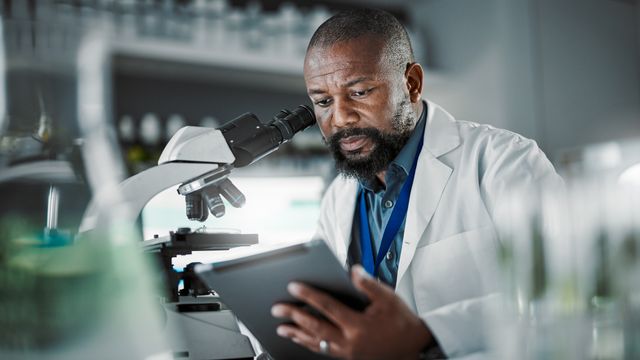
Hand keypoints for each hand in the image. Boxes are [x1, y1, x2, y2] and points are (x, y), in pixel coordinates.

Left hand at [271, 265, 432, 359]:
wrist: (415, 348)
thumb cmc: (401, 321)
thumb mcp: (388, 298)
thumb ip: (368, 284)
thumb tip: (352, 271)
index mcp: (358, 325)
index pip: (327, 307)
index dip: (308, 295)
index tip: (293, 287)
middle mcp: (350, 341)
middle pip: (315, 327)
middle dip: (293, 316)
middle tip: (277, 308)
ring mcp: (348, 353)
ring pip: (316, 342)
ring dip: (297, 334)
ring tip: (281, 327)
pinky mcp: (349, 358)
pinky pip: (324, 351)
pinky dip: (309, 344)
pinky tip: (301, 339)